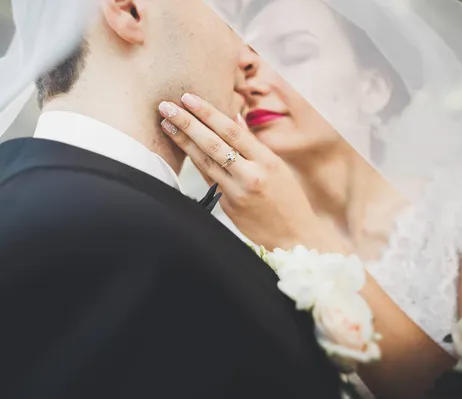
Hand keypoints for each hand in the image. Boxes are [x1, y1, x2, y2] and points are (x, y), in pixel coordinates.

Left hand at [158, 94, 346, 251]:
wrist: (294, 237)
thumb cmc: (288, 200)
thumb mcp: (277, 167)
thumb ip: (253, 145)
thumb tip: (232, 119)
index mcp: (267, 161)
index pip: (232, 131)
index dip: (208, 113)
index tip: (189, 98)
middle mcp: (251, 175)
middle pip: (213, 144)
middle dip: (187, 123)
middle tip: (167, 106)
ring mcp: (237, 193)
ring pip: (204, 162)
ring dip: (183, 141)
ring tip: (166, 124)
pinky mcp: (227, 207)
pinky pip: (208, 180)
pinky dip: (195, 162)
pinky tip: (182, 148)